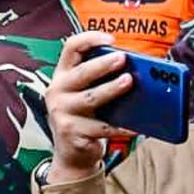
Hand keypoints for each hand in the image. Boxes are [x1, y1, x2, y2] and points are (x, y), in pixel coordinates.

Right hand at [43, 30, 134, 183]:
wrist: (72, 155)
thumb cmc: (85, 118)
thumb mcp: (86, 94)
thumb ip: (100, 79)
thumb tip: (134, 68)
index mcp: (62, 76)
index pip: (71, 48)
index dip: (89, 39)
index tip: (110, 38)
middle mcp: (57, 92)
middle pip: (81, 73)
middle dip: (102, 64)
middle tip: (122, 58)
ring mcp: (62, 113)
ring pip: (91, 99)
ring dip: (111, 89)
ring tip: (129, 82)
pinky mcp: (72, 132)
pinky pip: (102, 128)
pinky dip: (121, 126)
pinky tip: (136, 125)